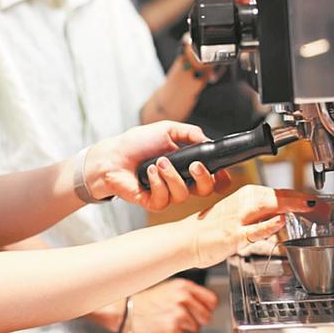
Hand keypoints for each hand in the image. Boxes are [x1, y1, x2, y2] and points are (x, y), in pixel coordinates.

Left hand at [87, 121, 231, 210]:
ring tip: (158, 163)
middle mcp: (179, 182)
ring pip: (183, 196)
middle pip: (205, 191)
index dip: (221, 179)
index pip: (212, 178)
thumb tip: (207, 140)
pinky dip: (157, 183)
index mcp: (186, 166)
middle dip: (203, 178)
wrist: (112, 156)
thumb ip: (189, 133)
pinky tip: (148, 172)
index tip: (222, 172)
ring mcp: (167, 194)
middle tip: (194, 165)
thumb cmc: (136, 143)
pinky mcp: (153, 202)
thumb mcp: (166, 130)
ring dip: (172, 176)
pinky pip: (164, 200)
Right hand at [128, 279, 218, 332]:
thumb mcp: (169, 288)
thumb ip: (188, 293)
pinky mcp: (173, 327)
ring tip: (172, 320)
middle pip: (207, 316)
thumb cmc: (146, 300)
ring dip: (187, 327)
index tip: (202, 310)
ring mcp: (178, 313)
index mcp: (184, 286)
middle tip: (185, 317)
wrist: (126, 310)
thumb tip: (205, 302)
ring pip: (197, 327)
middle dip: (198, 319)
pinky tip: (165, 325)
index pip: (212, 300)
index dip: (208, 307)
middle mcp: (183, 298)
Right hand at [184, 185, 323, 268]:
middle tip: (324, 209)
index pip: (281, 194)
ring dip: (291, 206)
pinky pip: (252, 229)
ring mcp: (238, 219)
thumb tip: (285, 213)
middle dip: (304, 201)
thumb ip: (262, 213)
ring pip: (267, 206)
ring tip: (311, 207)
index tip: (320, 206)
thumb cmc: (213, 228)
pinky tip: (280, 222)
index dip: (303, 199)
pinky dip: (267, 224)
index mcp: (248, 196)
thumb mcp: (241, 215)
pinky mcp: (232, 236)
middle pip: (279, 197)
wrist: (187, 239)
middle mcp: (244, 203)